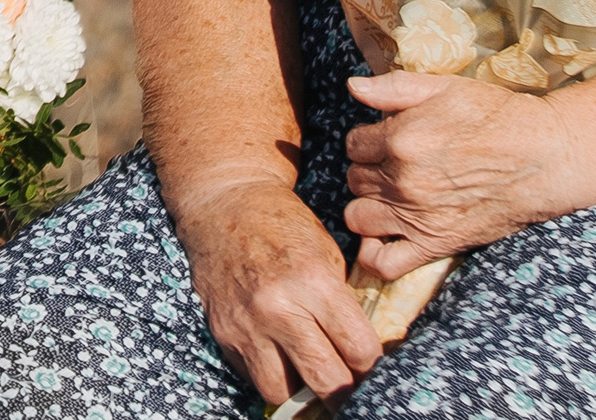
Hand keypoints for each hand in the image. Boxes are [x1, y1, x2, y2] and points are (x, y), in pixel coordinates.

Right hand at [177, 178, 380, 407]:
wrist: (224, 203)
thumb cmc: (282, 223)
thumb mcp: (326, 252)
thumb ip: (342, 303)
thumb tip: (360, 351)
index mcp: (314, 282)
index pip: (358, 349)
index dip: (372, 365)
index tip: (372, 367)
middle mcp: (278, 308)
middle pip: (326, 380)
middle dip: (345, 391)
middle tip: (352, 388)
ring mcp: (246, 325)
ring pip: (283, 392)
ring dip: (301, 389)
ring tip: (309, 373)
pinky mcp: (223, 334)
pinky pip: (252, 376)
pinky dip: (270, 372)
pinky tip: (279, 354)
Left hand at [341, 71, 570, 280]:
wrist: (545, 157)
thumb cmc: (497, 116)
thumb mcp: (444, 87)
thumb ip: (393, 87)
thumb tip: (352, 87)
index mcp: (399, 139)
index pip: (353, 144)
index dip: (368, 140)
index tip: (387, 140)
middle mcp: (402, 180)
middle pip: (354, 179)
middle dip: (368, 170)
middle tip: (393, 165)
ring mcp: (416, 216)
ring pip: (357, 217)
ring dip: (368, 205)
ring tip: (389, 195)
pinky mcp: (435, 244)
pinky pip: (383, 263)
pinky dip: (373, 254)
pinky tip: (382, 236)